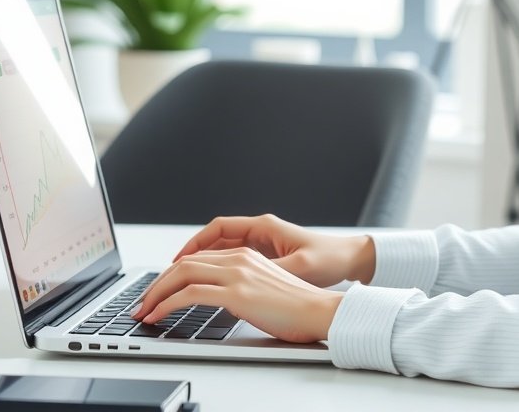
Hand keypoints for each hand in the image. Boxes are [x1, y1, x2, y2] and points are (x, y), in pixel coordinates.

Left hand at [131, 247, 343, 342]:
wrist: (320, 311)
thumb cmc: (298, 308)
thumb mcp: (264, 290)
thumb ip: (241, 288)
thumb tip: (220, 300)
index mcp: (245, 256)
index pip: (197, 260)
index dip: (171, 275)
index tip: (158, 291)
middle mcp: (238, 259)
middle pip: (184, 264)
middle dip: (156, 284)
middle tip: (142, 303)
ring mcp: (236, 274)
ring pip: (181, 275)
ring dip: (155, 294)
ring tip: (143, 311)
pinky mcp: (236, 292)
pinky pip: (189, 294)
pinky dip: (166, 304)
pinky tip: (157, 315)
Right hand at [171, 214, 375, 288]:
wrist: (350, 259)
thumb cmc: (329, 259)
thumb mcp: (299, 267)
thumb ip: (271, 270)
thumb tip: (243, 280)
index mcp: (264, 227)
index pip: (218, 228)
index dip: (194, 243)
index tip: (177, 260)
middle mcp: (260, 233)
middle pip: (213, 241)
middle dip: (188, 258)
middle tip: (168, 278)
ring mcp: (262, 246)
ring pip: (220, 252)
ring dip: (200, 266)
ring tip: (179, 286)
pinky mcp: (266, 259)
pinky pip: (232, 263)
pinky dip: (216, 273)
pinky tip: (206, 290)